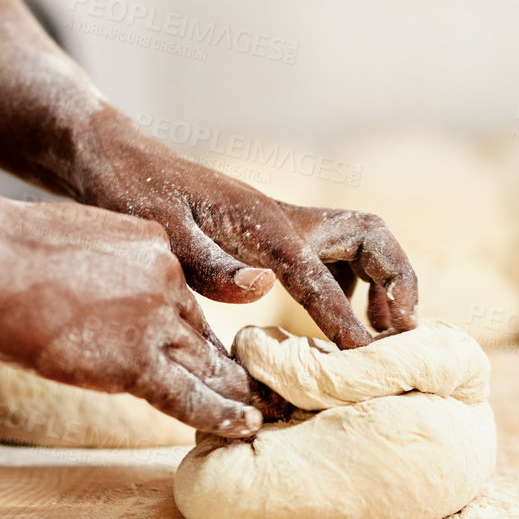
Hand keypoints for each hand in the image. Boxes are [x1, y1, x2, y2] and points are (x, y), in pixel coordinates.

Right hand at [0, 198, 264, 435]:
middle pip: (204, 332)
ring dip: (237, 394)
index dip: (193, 332)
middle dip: (230, 366)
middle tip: (263, 391)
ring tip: (266, 417)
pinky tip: (244, 429)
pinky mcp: (134, 359)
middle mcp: (164, 277)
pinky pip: (187, 395)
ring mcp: (153, 318)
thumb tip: (84, 302)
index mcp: (148, 245)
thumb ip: (93, 272)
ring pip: (207, 364)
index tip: (211, 352)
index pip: (180, 298)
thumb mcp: (67, 244)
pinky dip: (220, 415)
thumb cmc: (3, 251)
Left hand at [71, 115, 418, 348]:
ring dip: (383, 282)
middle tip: (403, 334)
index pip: (319, 275)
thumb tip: (264, 289)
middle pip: (371, 237)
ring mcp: (280, 223)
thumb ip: (211, 264)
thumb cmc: (130, 191)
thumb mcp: (161, 231)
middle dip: (400, 280)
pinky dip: (348, 286)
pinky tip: (335, 318)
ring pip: (359, 243)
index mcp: (262, 223)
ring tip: (381, 334)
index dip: (345, 320)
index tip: (367, 361)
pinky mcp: (270, 234)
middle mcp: (283, 218)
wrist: (115, 157)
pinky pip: (330, 256)